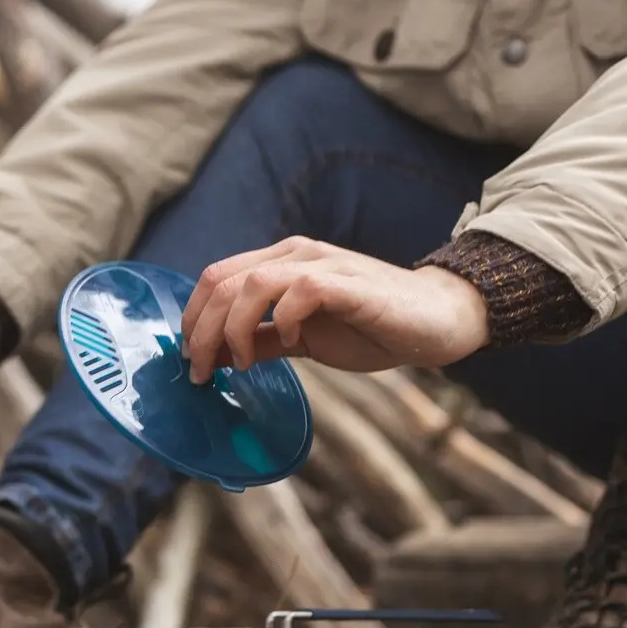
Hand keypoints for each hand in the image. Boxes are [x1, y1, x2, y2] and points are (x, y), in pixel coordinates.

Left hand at [179, 237, 490, 382]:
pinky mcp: (348, 283)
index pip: (216, 277)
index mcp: (280, 263)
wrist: (434, 321)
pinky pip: (300, 290)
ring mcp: (323, 265)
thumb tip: (214, 357)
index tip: (191, 358)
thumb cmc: (370, 328)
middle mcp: (296, 255)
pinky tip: (290, 342)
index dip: (193, 318)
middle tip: (201, 372)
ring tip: (241, 364)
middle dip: (202, 331)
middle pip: (223, 281)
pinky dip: (284, 319)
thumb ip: (260, 341)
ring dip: (234, 329)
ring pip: (252, 283)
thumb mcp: (301, 339)